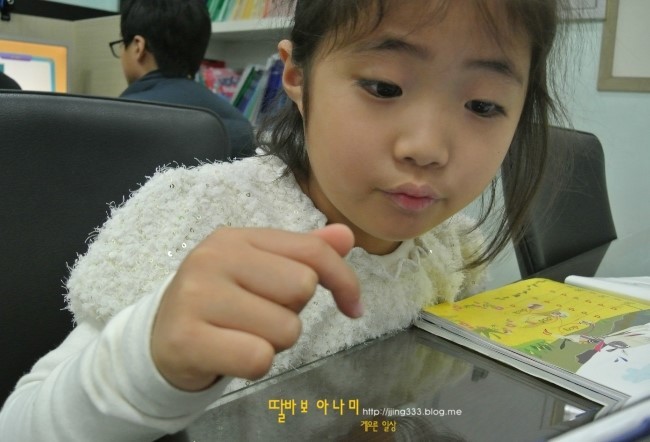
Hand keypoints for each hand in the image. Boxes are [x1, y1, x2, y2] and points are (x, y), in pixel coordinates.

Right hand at [151, 224, 361, 390]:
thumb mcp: (259, 270)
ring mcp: (197, 296)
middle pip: (301, 288)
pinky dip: (255, 364)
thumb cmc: (221, 302)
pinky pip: (259, 358)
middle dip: (292, 313)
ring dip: (274, 342)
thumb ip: (303, 253)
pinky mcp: (187, 338)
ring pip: (285, 329)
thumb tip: (346, 236)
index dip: (343, 281)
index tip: (352, 307)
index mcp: (237, 237)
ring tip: (242, 334)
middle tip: (261, 317)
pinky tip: (231, 354)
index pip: (312, 251)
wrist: (161, 339)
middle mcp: (214, 258)